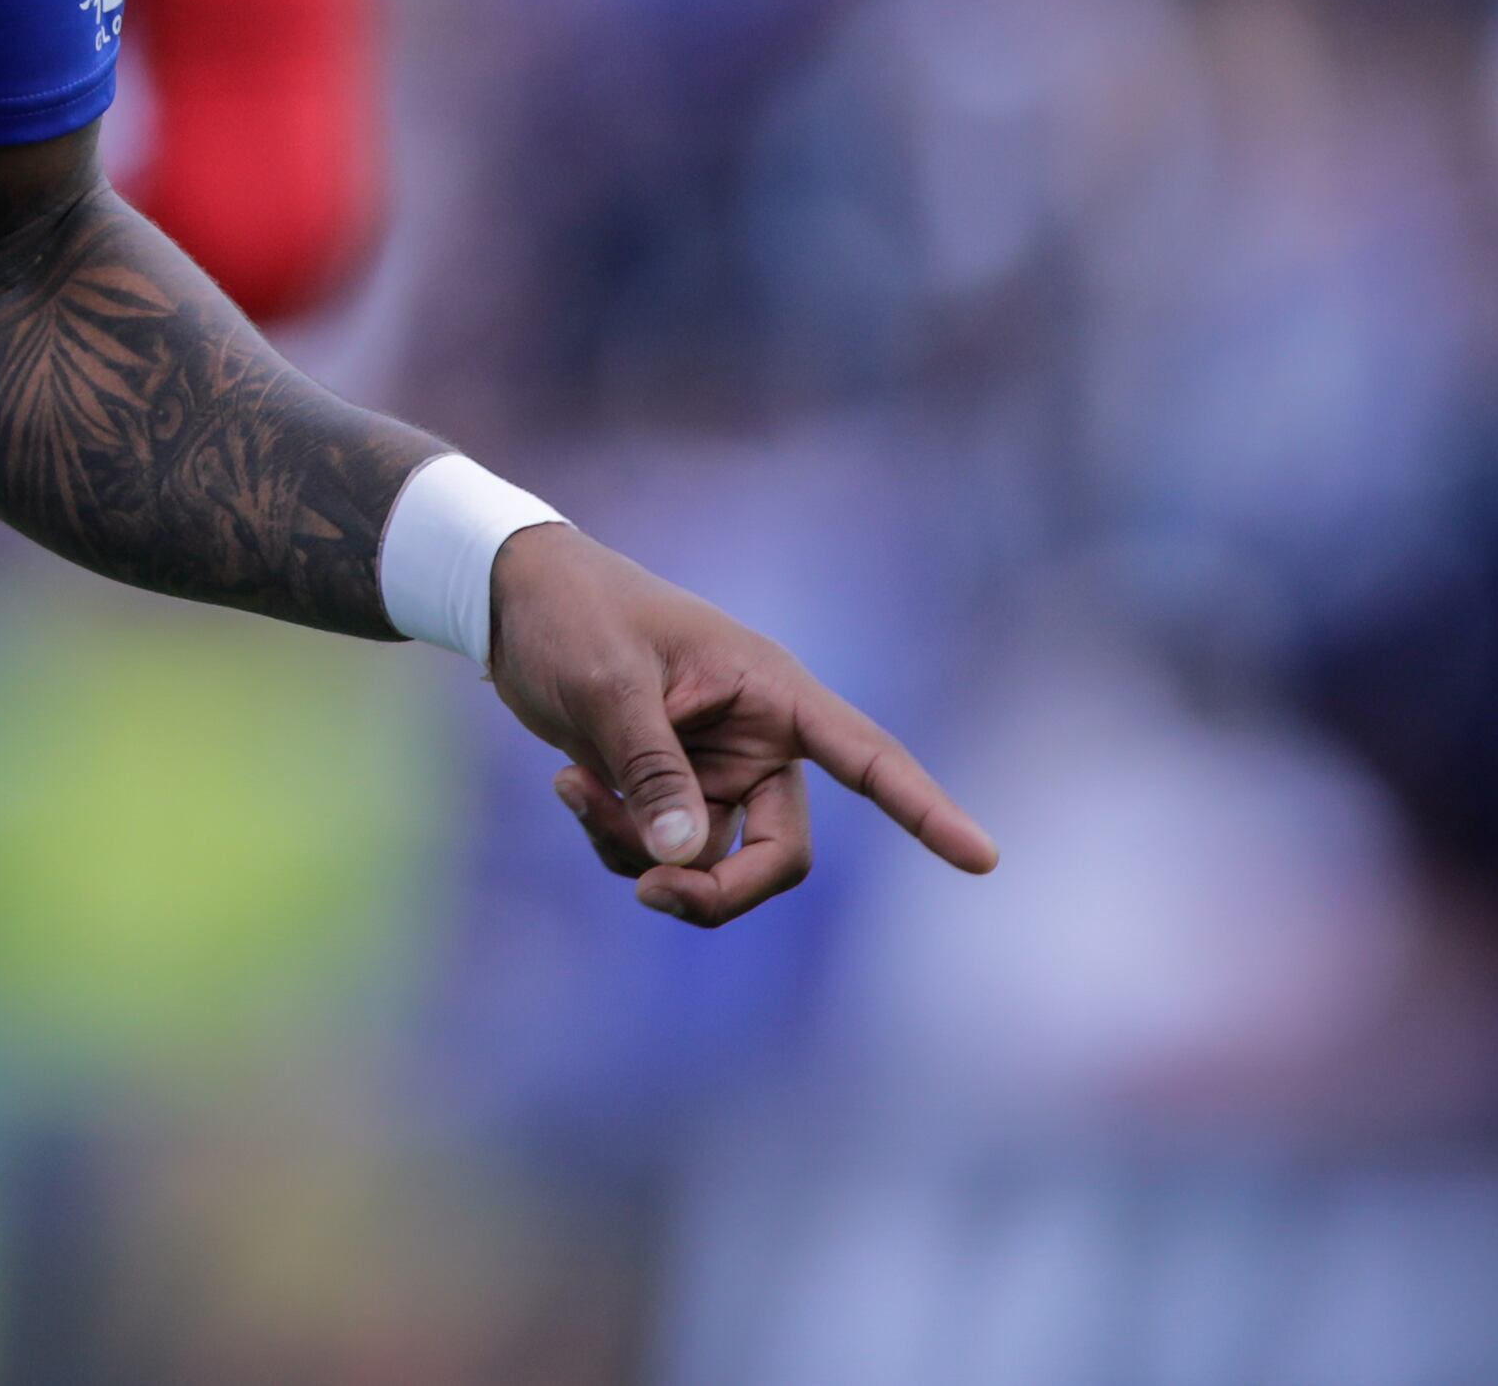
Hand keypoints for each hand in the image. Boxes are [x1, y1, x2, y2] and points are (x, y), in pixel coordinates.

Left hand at [488, 519, 997, 926]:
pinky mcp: (672, 793)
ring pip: (710, 864)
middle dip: (716, 888)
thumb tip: (683, 860)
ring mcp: (717, 771)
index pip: (867, 755)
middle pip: (779, 856)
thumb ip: (649, 769)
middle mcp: (758, 739)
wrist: (514, 602)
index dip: (924, 808)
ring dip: (641, 853)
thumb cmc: (573, 615)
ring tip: (574, 790)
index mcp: (772, 692)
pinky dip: (619, 843)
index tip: (983, 857)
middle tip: (651, 894)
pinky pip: (663, 856)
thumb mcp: (606, 685)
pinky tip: (571, 789)